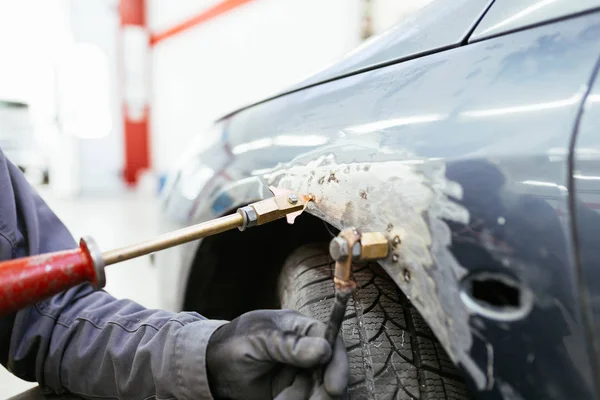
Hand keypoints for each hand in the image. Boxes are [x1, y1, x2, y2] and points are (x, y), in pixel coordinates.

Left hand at [206, 310, 347, 399]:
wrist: (211, 370)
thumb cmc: (233, 344)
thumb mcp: (258, 339)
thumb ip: (289, 344)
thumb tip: (325, 349)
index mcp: (300, 328)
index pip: (331, 341)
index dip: (337, 364)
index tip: (334, 387)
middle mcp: (306, 350)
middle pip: (329, 371)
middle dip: (322, 391)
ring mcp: (300, 373)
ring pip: (319, 391)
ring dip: (305, 399)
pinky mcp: (293, 392)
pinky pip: (305, 399)